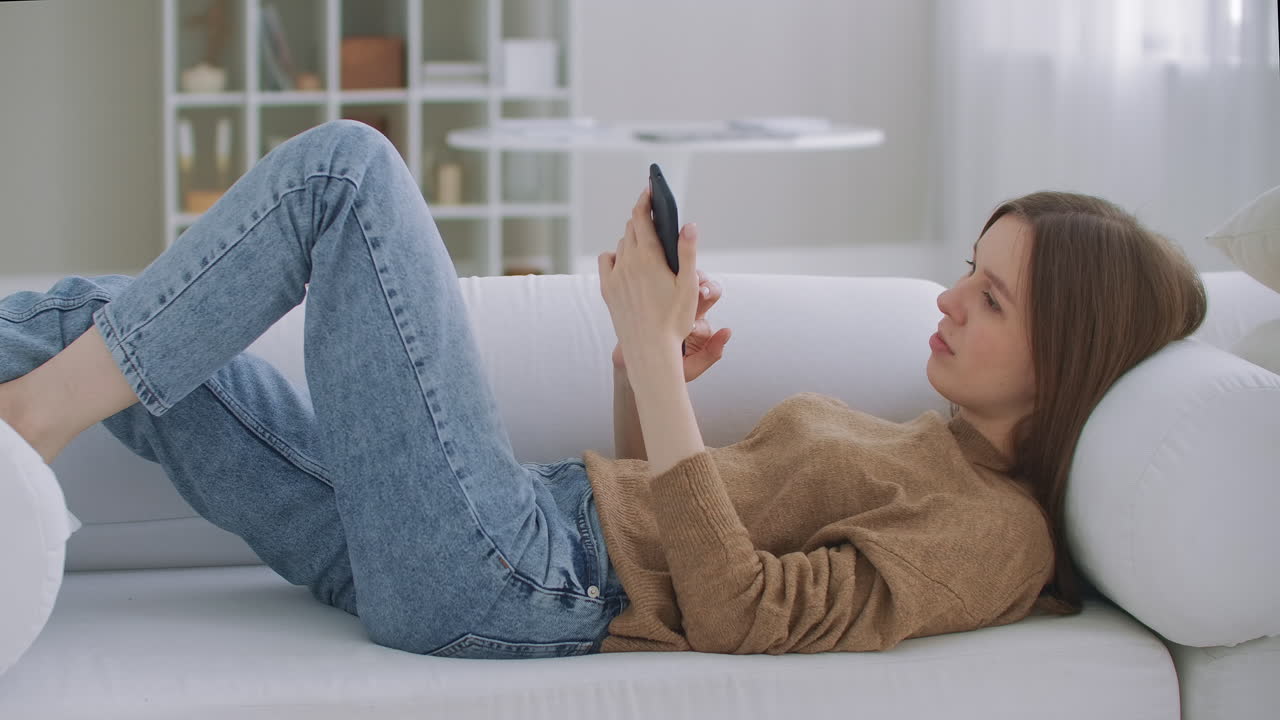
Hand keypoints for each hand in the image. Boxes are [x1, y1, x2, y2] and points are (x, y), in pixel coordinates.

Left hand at [599, 187, 716, 372]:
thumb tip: (689, 223)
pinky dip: (616, 255)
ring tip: (644, 239)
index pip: (642, 217)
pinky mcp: (607, 290)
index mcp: (649, 257)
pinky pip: (607, 261)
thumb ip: (688, 252)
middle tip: (652, 211)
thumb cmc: (674, 321)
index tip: (650, 188)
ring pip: (621, 244)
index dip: (646, 200)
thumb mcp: (689, 286)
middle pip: (631, 228)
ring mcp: (615, 276)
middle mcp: (627, 262)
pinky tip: (625, 260)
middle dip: (641, 217)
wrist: (650, 351)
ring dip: (632, 236)